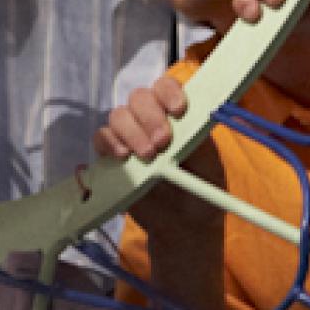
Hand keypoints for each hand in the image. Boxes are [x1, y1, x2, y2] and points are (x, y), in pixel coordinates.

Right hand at [94, 72, 224, 242]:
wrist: (184, 222)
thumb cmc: (200, 187)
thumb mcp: (208, 163)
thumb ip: (198, 141)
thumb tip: (193, 123)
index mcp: (177, 114)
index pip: (166, 87)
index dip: (169, 93)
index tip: (179, 111)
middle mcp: (151, 119)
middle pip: (139, 98)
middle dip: (150, 117)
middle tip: (162, 142)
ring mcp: (130, 136)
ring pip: (119, 115)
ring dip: (131, 132)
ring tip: (147, 156)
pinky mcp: (112, 156)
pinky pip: (101, 138)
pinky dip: (109, 143)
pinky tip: (123, 157)